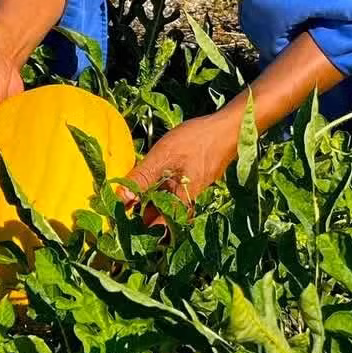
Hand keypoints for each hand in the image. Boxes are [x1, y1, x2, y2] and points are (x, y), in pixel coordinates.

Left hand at [117, 112, 239, 225]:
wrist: (232, 127)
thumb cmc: (198, 141)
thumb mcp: (163, 156)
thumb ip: (142, 177)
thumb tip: (120, 198)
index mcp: (181, 202)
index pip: (156, 226)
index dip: (137, 225)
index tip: (119, 219)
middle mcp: (189, 200)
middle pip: (162, 215)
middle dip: (142, 212)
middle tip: (122, 204)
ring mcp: (195, 189)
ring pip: (168, 201)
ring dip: (151, 198)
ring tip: (133, 190)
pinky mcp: (198, 177)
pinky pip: (176, 189)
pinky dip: (162, 186)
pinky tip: (153, 175)